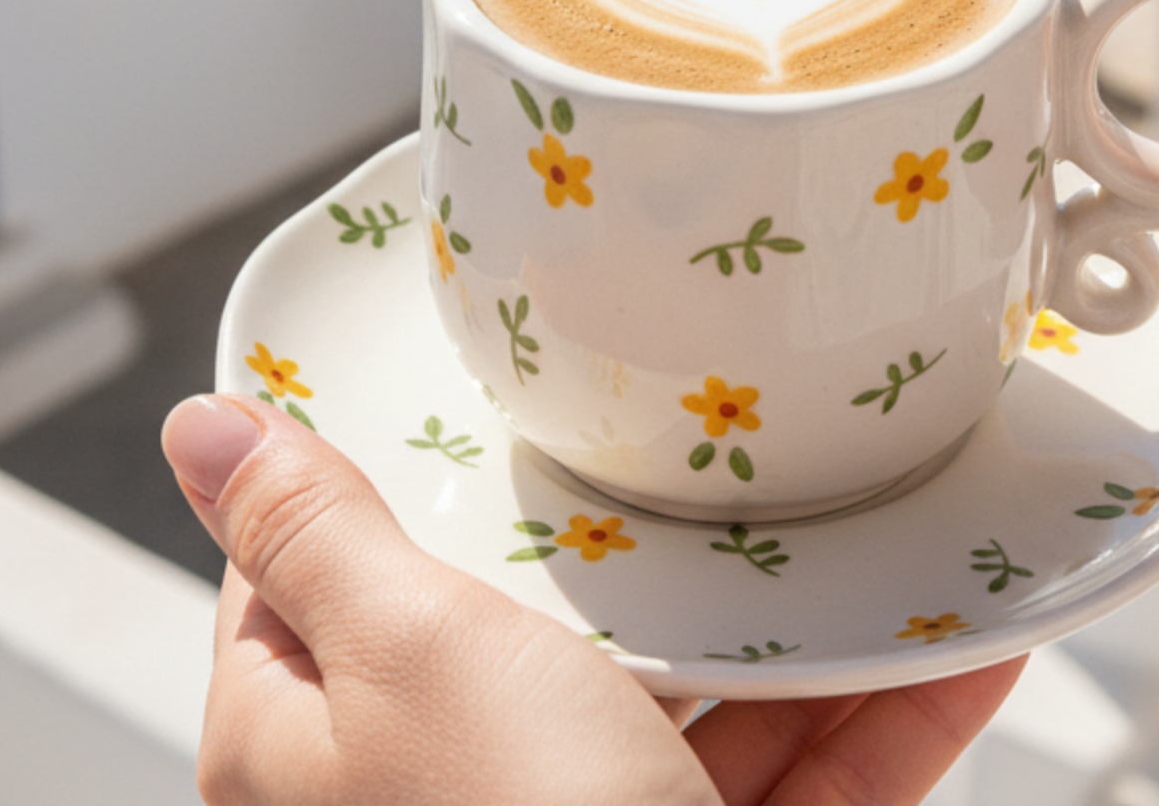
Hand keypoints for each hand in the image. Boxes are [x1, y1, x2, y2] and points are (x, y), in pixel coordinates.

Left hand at [161, 395, 1023, 805]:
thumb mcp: (402, 645)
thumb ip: (311, 533)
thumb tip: (200, 431)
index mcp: (315, 755)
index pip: (308, 585)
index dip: (373, 481)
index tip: (452, 392)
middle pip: (522, 636)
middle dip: (619, 548)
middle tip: (686, 442)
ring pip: (680, 709)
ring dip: (782, 630)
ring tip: (854, 526)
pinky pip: (798, 783)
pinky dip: (880, 713)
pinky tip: (957, 639)